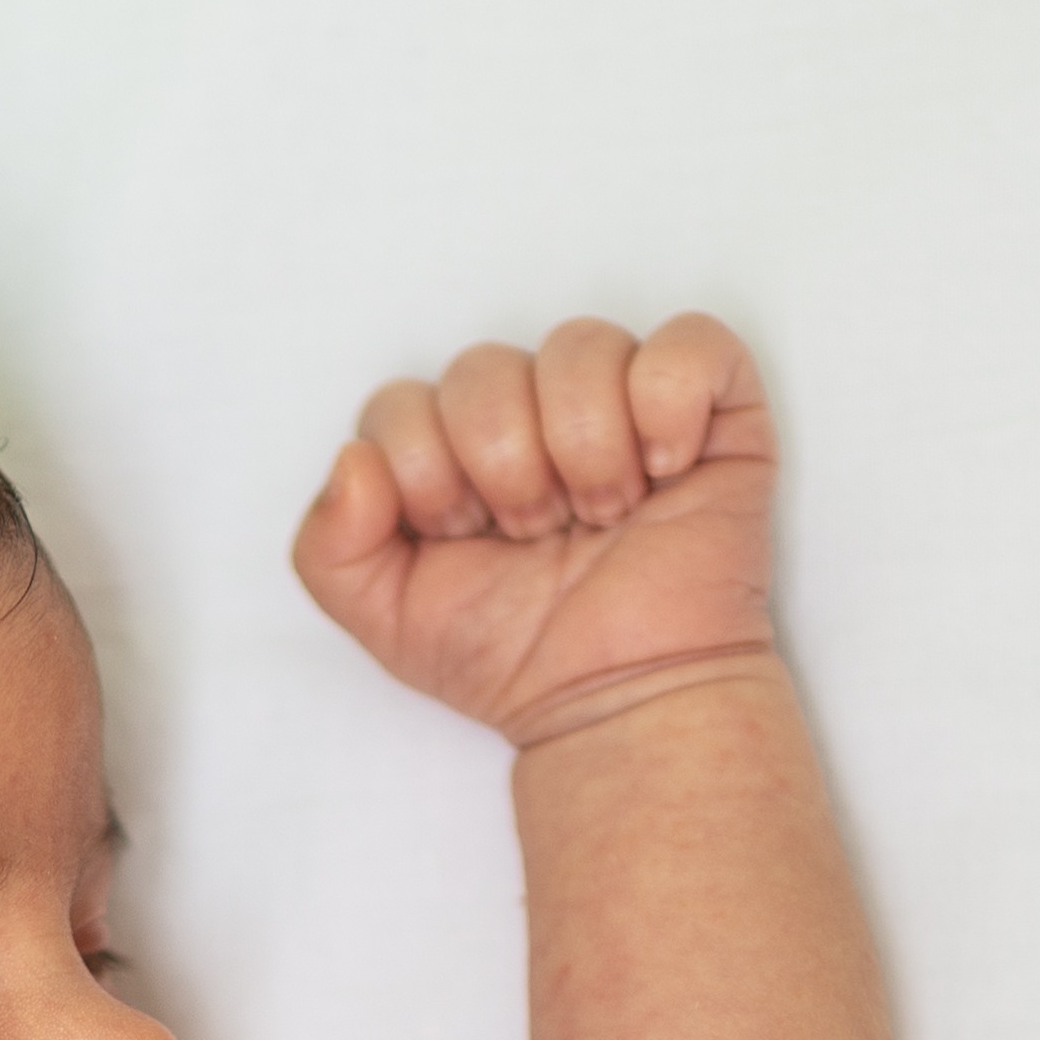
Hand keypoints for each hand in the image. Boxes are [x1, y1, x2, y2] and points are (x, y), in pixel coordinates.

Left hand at [291, 314, 777, 747]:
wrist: (617, 697)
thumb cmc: (512, 655)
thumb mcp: (383, 619)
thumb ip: (327, 546)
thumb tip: (354, 460)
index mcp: (447, 449)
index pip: (401, 403)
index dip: (425, 473)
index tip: (464, 536)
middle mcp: (528, 412)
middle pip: (481, 369)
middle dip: (502, 469)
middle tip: (535, 535)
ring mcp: (618, 401)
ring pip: (578, 345)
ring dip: (583, 450)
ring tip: (602, 517)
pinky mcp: (711, 406)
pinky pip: (687, 342)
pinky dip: (666, 409)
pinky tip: (664, 476)